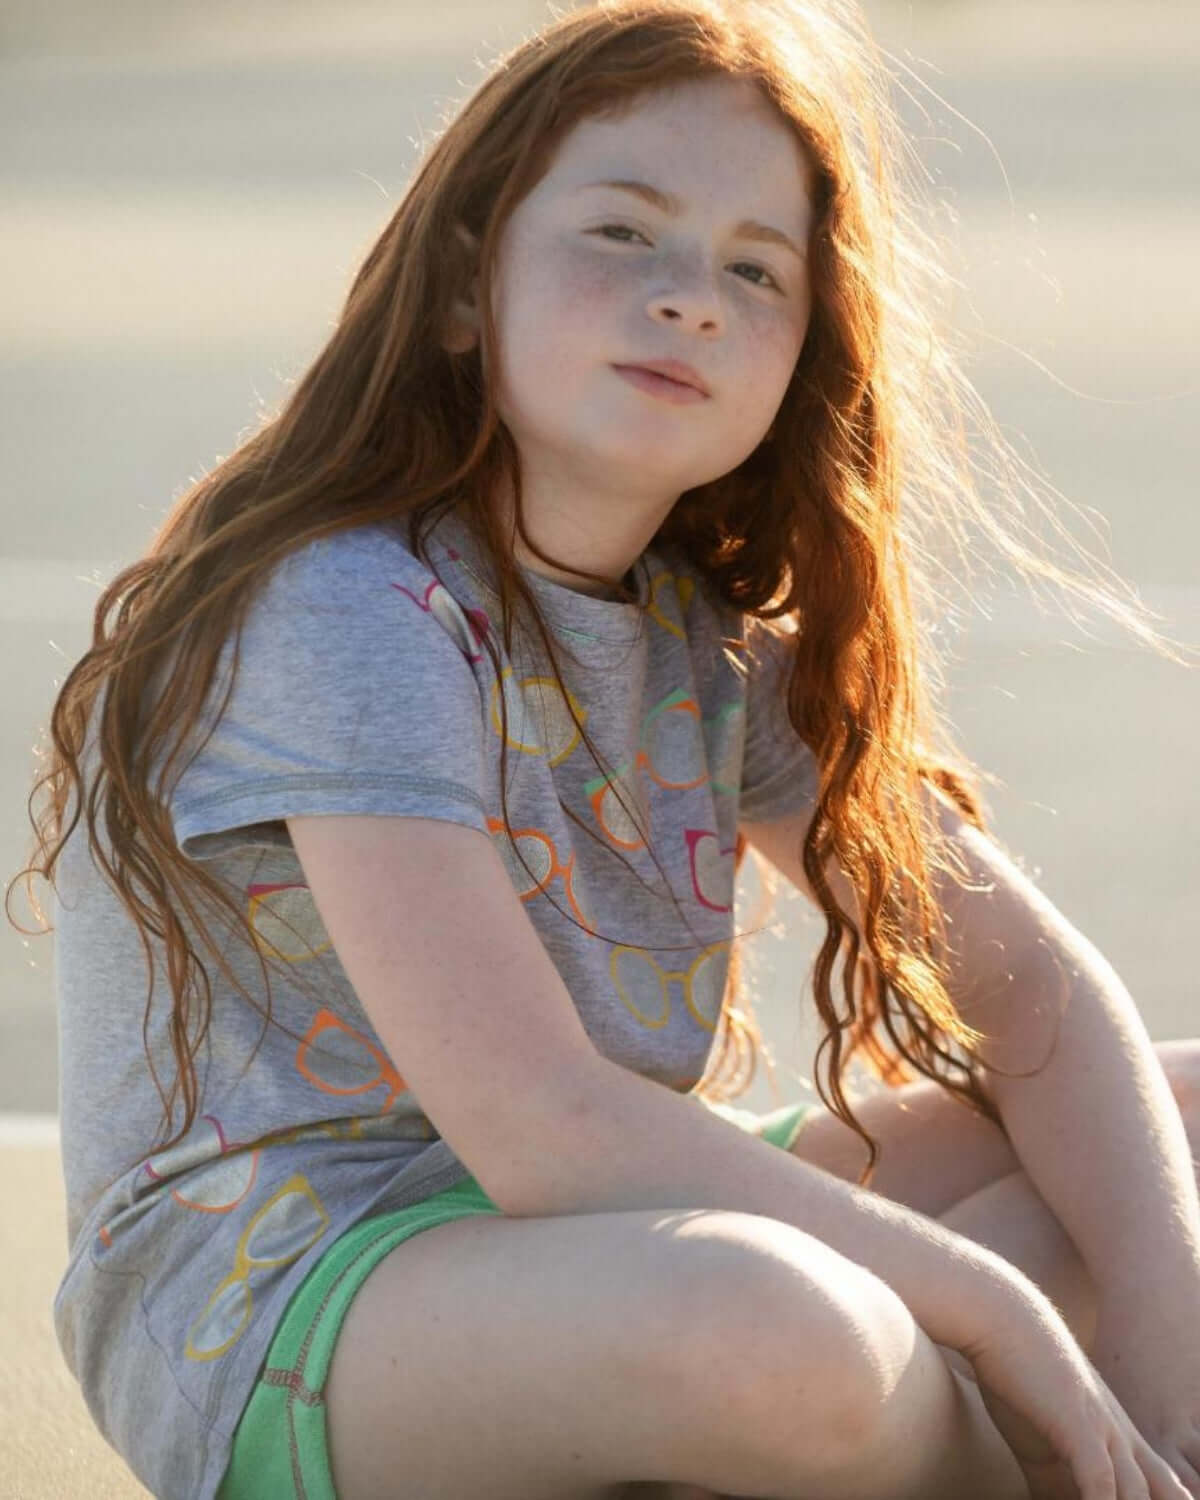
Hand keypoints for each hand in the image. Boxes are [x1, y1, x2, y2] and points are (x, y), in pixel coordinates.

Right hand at [957, 1273, 1190, 1498]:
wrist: (1000, 1313)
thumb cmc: (1013, 1364)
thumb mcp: (1039, 1418)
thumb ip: (1049, 1460)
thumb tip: (1040, 1492)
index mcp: (1116, 1429)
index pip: (1163, 1482)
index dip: (1172, 1498)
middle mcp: (1119, 1431)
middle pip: (1165, 1489)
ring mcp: (1103, 1427)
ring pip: (1135, 1495)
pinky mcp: (1078, 1424)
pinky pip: (1100, 1481)